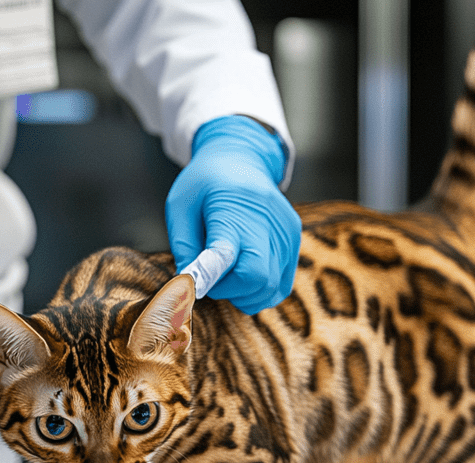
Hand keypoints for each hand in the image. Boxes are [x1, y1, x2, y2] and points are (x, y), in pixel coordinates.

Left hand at [166, 115, 301, 313]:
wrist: (241, 156)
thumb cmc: (204, 185)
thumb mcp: (180, 207)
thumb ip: (184, 248)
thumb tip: (189, 286)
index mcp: (229, 210)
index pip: (225, 253)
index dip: (211, 277)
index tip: (197, 288)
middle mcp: (264, 221)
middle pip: (255, 279)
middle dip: (228, 290)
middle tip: (213, 275)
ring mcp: (285, 231)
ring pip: (269, 289)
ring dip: (243, 294)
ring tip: (229, 272)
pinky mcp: (294, 239)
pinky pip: (280, 286)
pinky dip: (260, 292)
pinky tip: (246, 275)